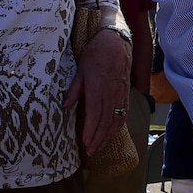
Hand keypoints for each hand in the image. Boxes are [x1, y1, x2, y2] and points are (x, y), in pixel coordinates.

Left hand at [64, 27, 132, 153]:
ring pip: (116, 119)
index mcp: (98, 87)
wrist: (116, 41)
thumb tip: (66, 105)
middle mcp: (111, 93)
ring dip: (108, 135)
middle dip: (98, 138)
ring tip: (99, 146)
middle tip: (90, 150)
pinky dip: (118, 126)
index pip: (95, 114)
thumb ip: (75, 89)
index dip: (91, 130)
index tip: (85, 142)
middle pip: (106, 121)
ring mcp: (121, 94)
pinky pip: (124, 113)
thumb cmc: (96, 53)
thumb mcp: (81, 69)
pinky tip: (111, 133)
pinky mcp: (126, 93)